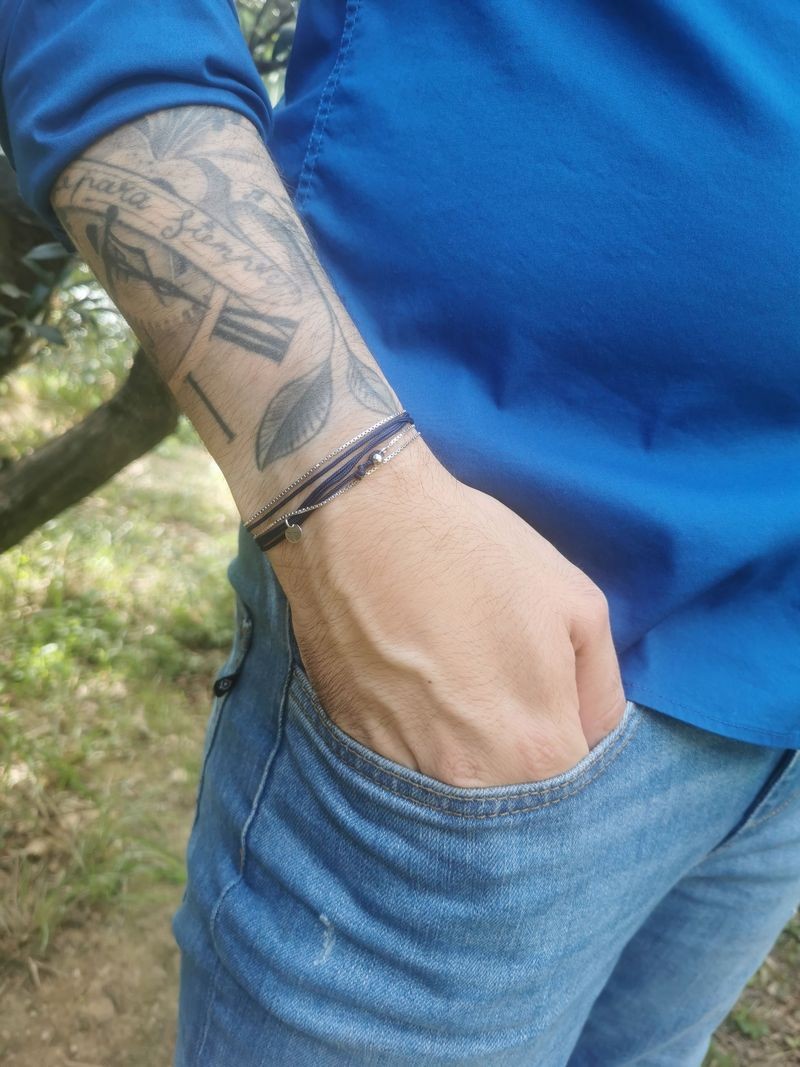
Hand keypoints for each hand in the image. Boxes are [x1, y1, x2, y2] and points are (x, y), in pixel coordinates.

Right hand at [270, 443, 626, 787]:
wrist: (358, 522)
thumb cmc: (475, 554)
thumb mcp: (578, 603)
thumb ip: (601, 687)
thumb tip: (595, 731)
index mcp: (537, 750)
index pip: (578, 789)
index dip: (572, 748)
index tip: (555, 713)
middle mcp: (470, 782)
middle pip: (514, 803)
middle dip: (521, 764)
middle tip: (505, 701)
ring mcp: (403, 771)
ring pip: (454, 791)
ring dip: (464, 757)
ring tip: (454, 691)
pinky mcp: (354, 747)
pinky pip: (402, 768)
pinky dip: (415, 741)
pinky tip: (413, 690)